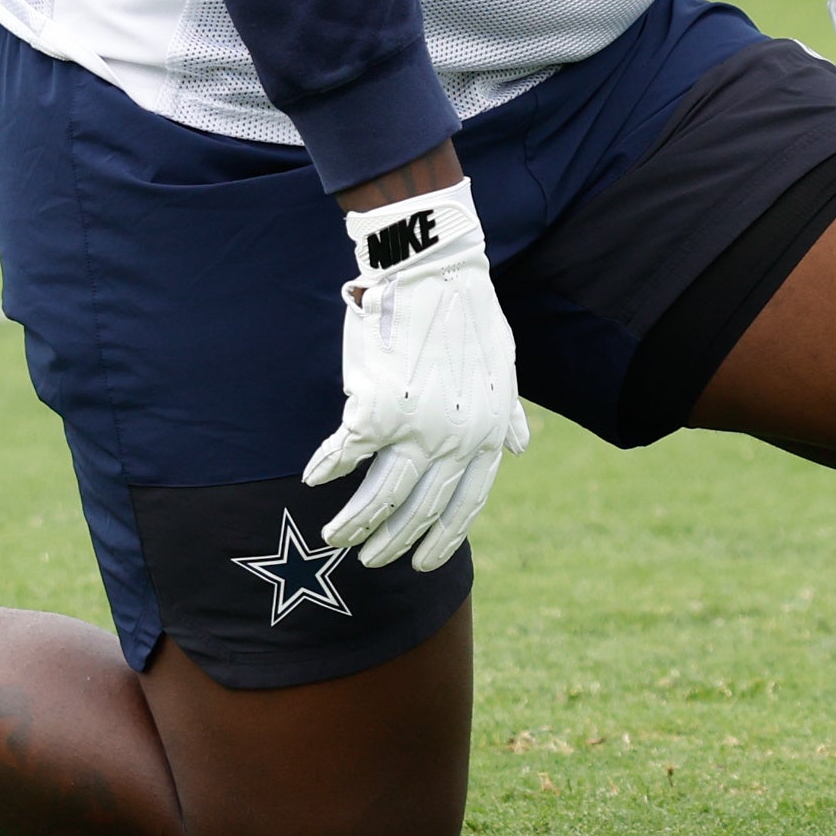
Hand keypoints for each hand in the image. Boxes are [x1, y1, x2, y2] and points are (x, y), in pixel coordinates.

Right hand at [302, 177, 528, 569]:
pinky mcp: (376, 408)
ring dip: (355, 524)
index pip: (466, 506)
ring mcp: (416, 428)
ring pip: (380, 497)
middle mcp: (456, 441)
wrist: (435, 270)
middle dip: (393, 543)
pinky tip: (315, 478)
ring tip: (336, 539)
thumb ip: (508, 413)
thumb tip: (519, 446)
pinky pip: (344, 454)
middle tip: (371, 561)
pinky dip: (326, 469)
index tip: (422, 564)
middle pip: (419, 511)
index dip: (443, 540)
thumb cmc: (468, 314)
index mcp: (487, 434)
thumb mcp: (504, 368)